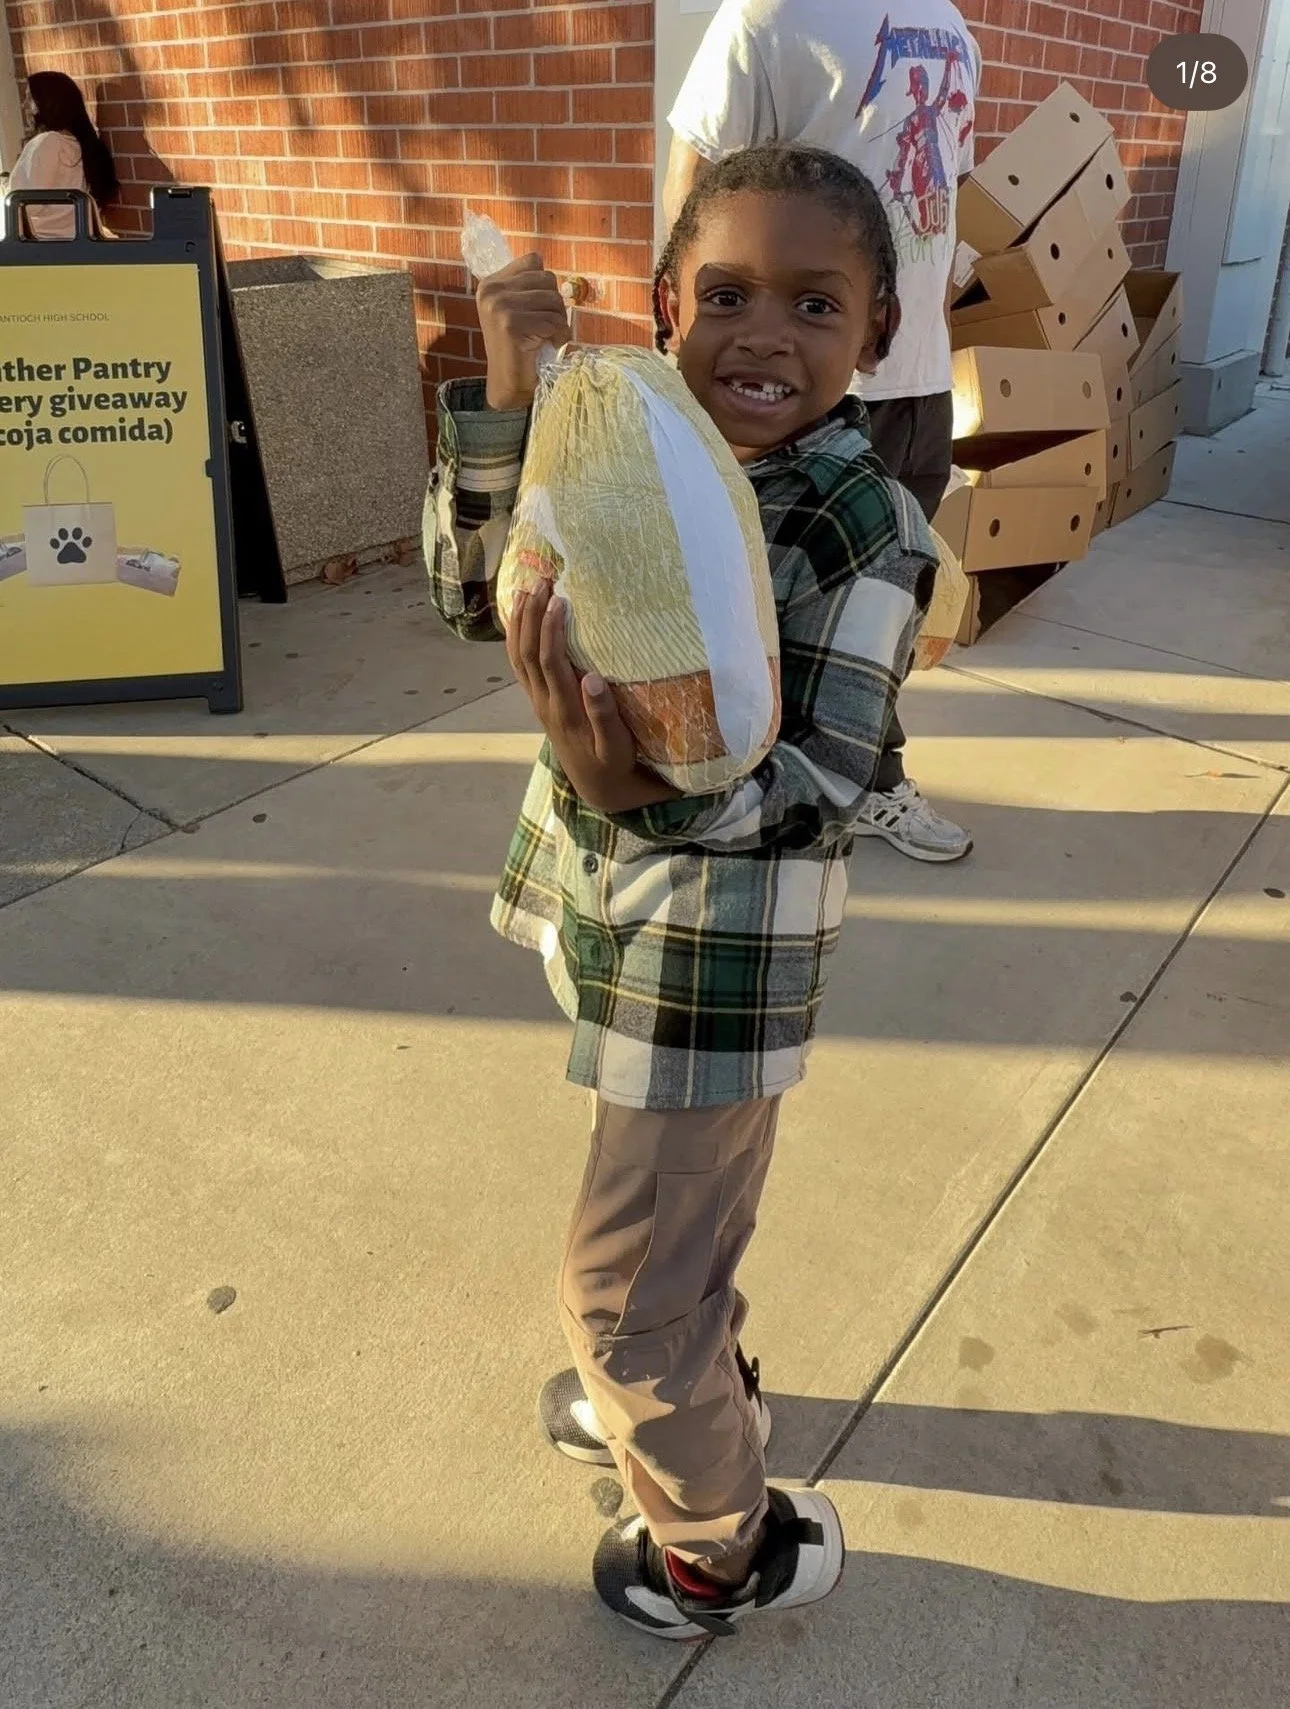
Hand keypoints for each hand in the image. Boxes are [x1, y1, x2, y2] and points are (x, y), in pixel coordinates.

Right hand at [476, 253, 570, 411]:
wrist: (509, 386)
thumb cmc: (520, 349)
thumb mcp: (517, 309)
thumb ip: (526, 286)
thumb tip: (544, 264)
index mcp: (490, 283)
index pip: (533, 261)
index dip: (545, 286)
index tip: (538, 309)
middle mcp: (491, 291)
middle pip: (547, 278)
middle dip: (555, 305)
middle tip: (546, 327)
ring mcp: (499, 306)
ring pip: (554, 299)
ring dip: (559, 321)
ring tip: (547, 337)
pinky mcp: (511, 324)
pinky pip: (554, 320)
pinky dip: (559, 335)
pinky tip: (548, 346)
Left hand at [507, 580, 678, 814]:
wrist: (597, 785)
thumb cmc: (613, 762)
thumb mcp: (616, 746)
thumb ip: (604, 715)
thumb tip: (592, 678)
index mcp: (564, 710)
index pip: (550, 662)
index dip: (550, 630)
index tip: (559, 600)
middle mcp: (544, 702)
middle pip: (527, 653)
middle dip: (532, 615)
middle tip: (542, 581)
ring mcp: (537, 701)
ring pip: (517, 657)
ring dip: (519, 622)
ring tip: (525, 589)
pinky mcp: (537, 699)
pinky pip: (519, 664)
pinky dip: (516, 637)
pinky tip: (520, 616)